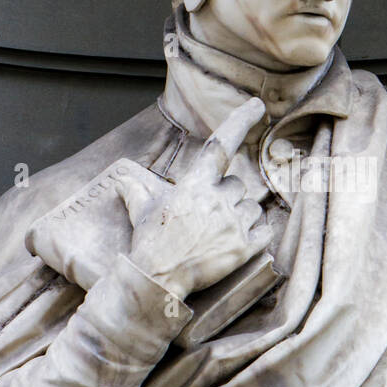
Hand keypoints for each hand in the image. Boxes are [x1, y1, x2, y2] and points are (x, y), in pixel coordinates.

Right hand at [114, 97, 272, 297]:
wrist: (157, 280)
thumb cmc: (149, 244)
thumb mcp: (141, 211)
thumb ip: (136, 191)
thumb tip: (122, 182)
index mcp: (195, 185)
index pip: (221, 144)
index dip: (241, 121)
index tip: (258, 106)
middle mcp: (218, 199)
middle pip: (237, 186)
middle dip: (227, 199)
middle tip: (208, 220)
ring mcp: (233, 223)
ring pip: (252, 208)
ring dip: (241, 217)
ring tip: (218, 235)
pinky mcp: (245, 248)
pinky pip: (264, 232)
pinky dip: (256, 236)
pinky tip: (235, 245)